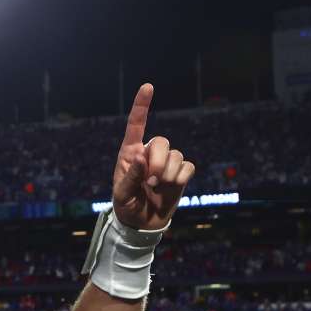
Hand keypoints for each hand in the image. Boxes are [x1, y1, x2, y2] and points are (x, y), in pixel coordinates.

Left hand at [111, 84, 195, 230]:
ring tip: (156, 188)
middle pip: (162, 141)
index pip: (136, 125)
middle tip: (151, 180)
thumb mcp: (122, 194)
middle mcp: (149, 153)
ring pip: (176, 155)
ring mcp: (166, 163)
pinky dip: (181, 178)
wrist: (142, 223)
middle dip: (158, 162)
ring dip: (168, 174)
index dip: (142, 105)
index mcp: (130, 153)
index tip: (148, 86)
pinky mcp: (180, 174)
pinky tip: (171, 188)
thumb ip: (131, 176)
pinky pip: (188, 167)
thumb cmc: (127, 205)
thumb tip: (141, 157)